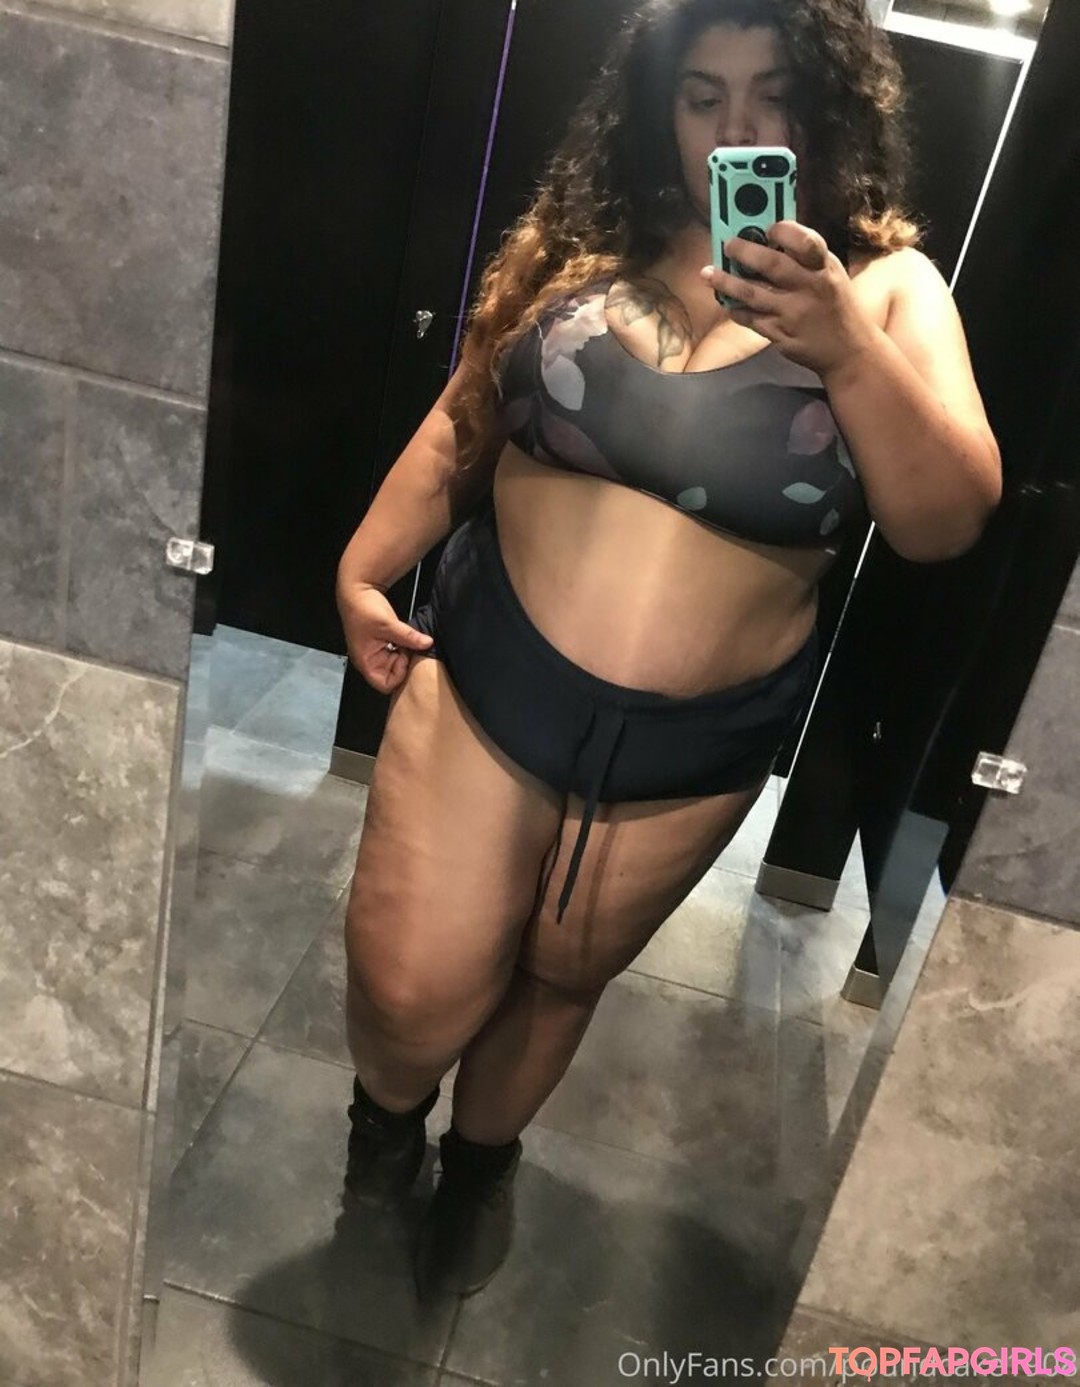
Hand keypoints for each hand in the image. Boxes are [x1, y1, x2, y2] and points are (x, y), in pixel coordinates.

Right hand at [338, 582, 433, 693]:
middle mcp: (369, 660)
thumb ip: (409, 636)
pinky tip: (403, 637)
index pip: (384, 684)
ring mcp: (375, 652)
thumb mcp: (389, 624)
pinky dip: (402, 647)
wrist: (357, 591)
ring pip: (395, 663)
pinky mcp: (381, 644)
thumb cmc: (364, 608)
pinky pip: (395, 653)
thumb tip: (427, 643)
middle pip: (392, 675)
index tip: (404, 656)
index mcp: (365, 661)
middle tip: (408, 647)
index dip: (398, 674)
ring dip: (403, 654)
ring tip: (406, 641)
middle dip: (403, 662)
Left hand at [700, 221, 876, 379]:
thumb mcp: (831, 275)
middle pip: (772, 264)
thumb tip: (768, 237)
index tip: (767, 226)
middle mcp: (810, 288)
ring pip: (753, 294)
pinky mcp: (782, 336)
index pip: (805, 241)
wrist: (850, 351)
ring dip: (727, 282)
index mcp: (825, 268)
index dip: (783, 230)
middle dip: (744, 252)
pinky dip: (736, 310)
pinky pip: (752, 320)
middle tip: (727, 246)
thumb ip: (805, 258)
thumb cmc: (836, 305)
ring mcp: (794, 314)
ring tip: (708, 274)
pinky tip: (727, 303)